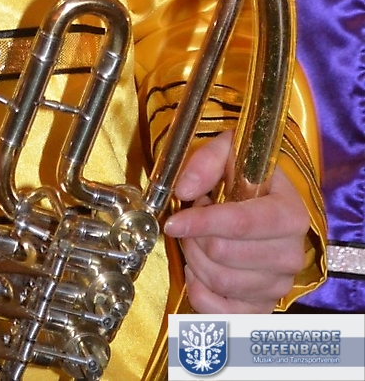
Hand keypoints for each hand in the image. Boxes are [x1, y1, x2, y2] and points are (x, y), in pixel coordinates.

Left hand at [164, 131, 309, 311]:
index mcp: (290, 213)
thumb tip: (185, 190)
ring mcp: (279, 285)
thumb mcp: (229, 151)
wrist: (261, 204)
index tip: (174, 222)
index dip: (203, 222)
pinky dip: (200, 292)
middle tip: (188, 221)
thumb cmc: (243, 177)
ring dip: (194, 259)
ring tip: (194, 240)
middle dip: (194, 237)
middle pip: (224, 254)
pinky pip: (222, 312)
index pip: (242, 223)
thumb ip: (206, 162)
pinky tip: (197, 270)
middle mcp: (292, 253)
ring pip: (220, 281)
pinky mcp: (263, 308)